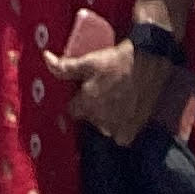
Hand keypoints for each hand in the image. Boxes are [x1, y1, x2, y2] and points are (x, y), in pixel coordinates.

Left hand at [44, 34, 174, 149]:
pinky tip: (125, 110)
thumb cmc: (116, 60)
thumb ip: (64, 66)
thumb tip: (45, 58)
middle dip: (93, 109)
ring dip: (107, 118)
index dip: (76, 101)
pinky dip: (121, 126)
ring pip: (105, 127)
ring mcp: (118, 128)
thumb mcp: (89, 61)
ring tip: (115, 99)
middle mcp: (100, 121)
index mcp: (87, 105)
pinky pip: (121, 135)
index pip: (72, 111)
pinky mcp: (133, 131)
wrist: (149, 62)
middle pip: (90, 119)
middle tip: (102, 91)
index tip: (82, 92)